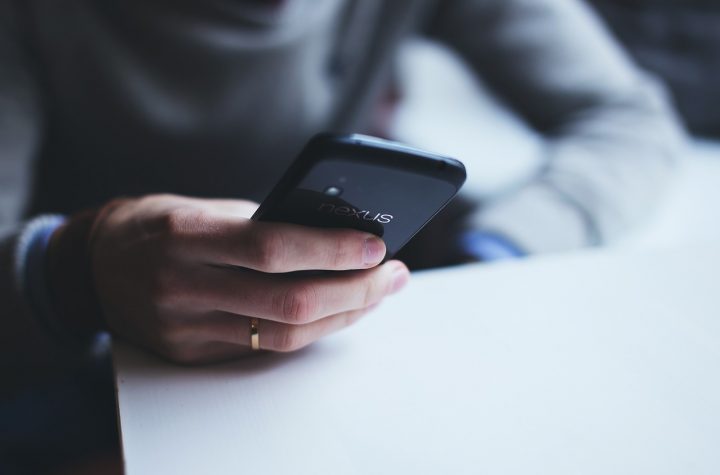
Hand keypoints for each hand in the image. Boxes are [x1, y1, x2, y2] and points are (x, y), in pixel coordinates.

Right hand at [90, 194, 408, 362]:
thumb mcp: (202, 207)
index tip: (377, 245)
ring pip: (284, 335)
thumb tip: (335, 234)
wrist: (95, 266)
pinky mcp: (191, 352)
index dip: (331, 249)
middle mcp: (181, 286)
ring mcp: (185, 327)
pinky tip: (340, 311)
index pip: (271, 247)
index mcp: (185, 236)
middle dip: (356, 291)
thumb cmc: (159, 224)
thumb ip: (262, 223)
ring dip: (344, 315)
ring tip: (378, 293)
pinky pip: (266, 348)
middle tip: (395, 275)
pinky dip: (312, 330)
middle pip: (288, 302)